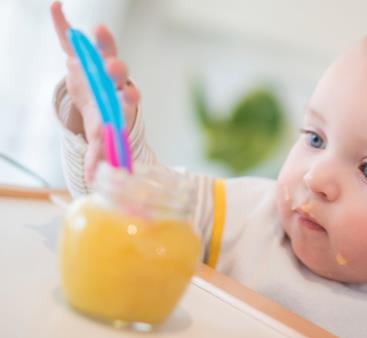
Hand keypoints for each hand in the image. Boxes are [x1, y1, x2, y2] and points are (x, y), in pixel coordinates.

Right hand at [50, 1, 139, 183]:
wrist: (96, 95)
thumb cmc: (102, 117)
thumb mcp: (99, 136)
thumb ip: (97, 154)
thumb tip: (92, 179)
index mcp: (120, 100)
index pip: (129, 97)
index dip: (130, 96)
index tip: (131, 95)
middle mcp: (113, 79)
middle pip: (119, 72)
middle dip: (117, 70)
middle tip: (115, 67)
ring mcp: (97, 62)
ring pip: (104, 49)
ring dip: (103, 41)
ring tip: (98, 29)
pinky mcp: (79, 52)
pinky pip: (69, 36)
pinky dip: (62, 23)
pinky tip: (56, 8)